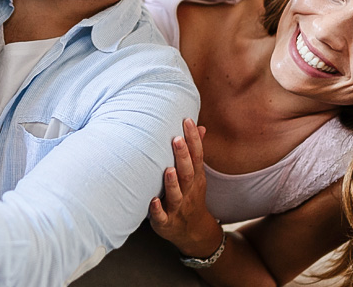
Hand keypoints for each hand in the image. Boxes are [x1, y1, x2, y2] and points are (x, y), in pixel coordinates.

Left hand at [149, 118, 222, 257]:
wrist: (193, 232)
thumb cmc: (190, 196)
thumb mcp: (197, 175)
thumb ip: (195, 152)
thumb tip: (200, 127)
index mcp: (195, 178)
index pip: (197, 156)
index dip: (194, 139)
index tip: (187, 121)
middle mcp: (188, 191)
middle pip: (188, 173)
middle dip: (183, 157)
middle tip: (177, 139)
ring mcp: (178, 207)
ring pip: (176, 195)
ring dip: (172, 183)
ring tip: (168, 169)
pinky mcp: (166, 222)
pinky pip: (162, 217)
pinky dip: (157, 210)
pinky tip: (152, 201)